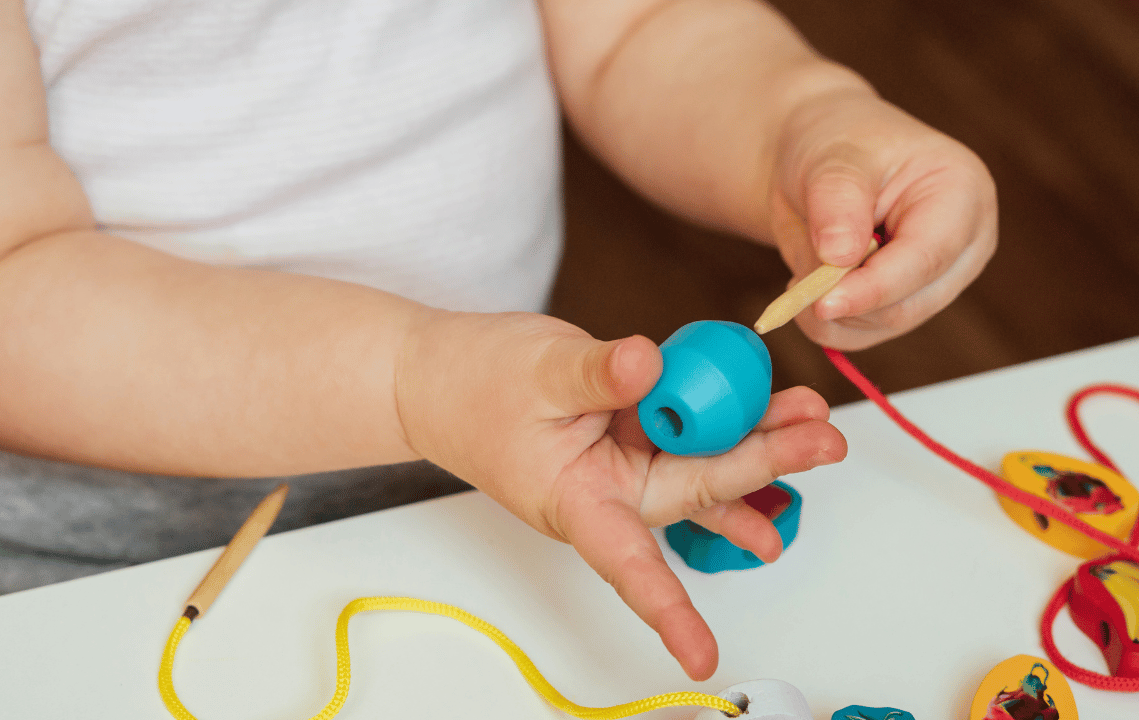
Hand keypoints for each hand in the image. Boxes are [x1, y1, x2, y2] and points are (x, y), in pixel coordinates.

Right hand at [396, 311, 846, 678]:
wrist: (441, 378)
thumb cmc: (471, 387)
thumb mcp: (535, 372)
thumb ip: (595, 374)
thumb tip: (649, 364)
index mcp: (575, 500)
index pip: (626, 564)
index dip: (666, 610)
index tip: (702, 656)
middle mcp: (608, 492)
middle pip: (695, 491)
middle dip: (760, 467)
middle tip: (822, 441)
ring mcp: (624, 462)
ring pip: (702, 462)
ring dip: (758, 443)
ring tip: (815, 426)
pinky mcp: (631, 431)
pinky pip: (690, 434)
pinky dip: (730, 424)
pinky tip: (778, 423)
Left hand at [768, 88, 997, 349]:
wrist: (817, 162)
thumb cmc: (835, 146)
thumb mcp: (832, 160)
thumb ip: (836, 204)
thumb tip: (839, 257)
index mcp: (963, 194)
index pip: (927, 258)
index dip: (875, 286)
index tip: (823, 302)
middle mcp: (962, 246)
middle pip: (908, 305)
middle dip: (845, 301)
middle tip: (796, 287)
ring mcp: (936, 281)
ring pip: (882, 326)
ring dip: (829, 313)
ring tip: (802, 270)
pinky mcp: (904, 305)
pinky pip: (862, 334)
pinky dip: (825, 322)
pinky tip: (808, 286)